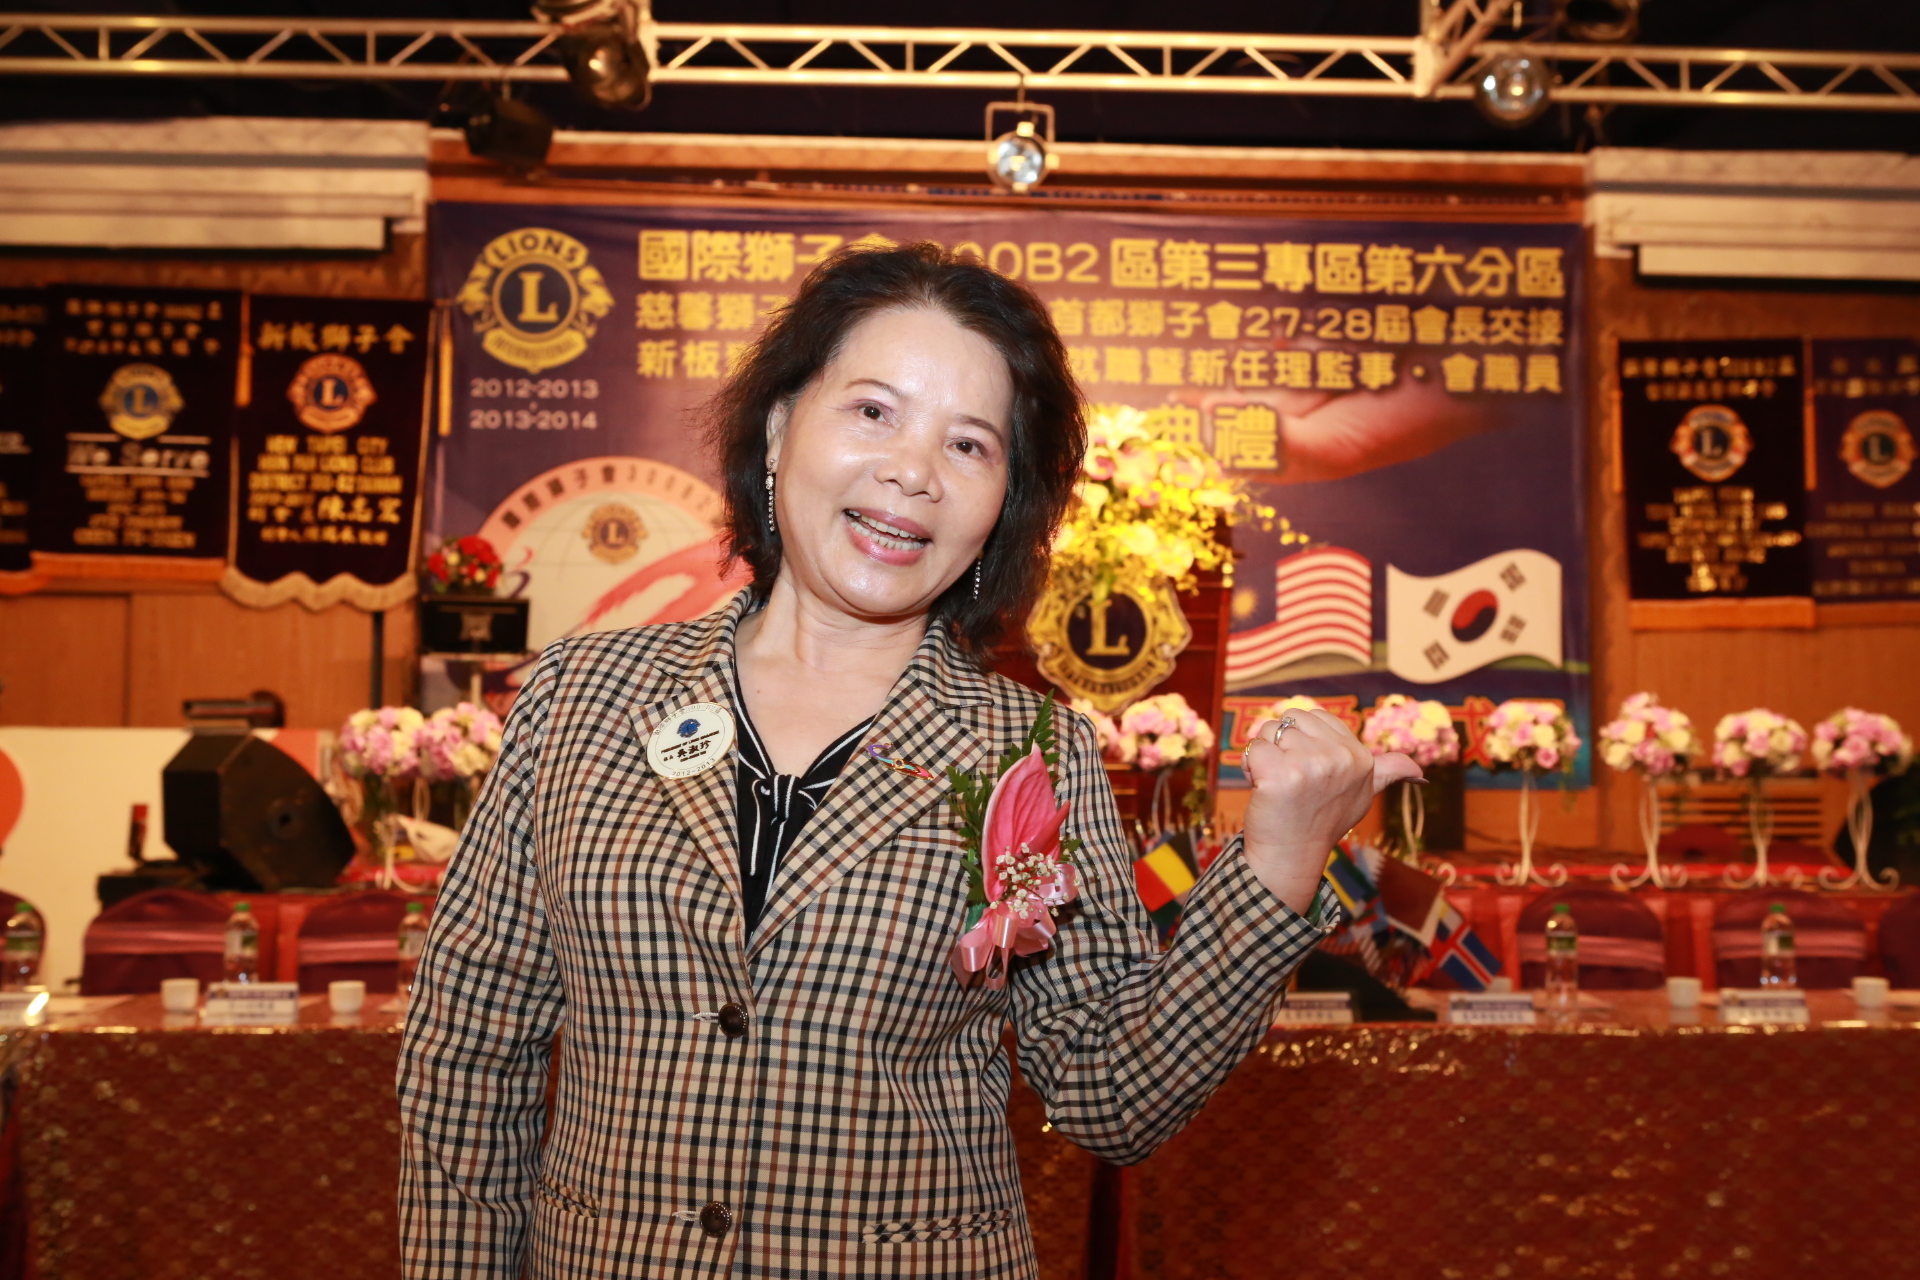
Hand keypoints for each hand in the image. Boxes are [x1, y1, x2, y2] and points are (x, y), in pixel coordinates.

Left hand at [1238, 711, 1422, 913]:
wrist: (1292, 854)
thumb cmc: (1322, 820)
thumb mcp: (1362, 794)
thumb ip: (1387, 773)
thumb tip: (1420, 773)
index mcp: (1360, 756)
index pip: (1316, 716)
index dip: (1302, 740)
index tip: (1308, 771)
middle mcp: (1341, 758)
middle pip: (1290, 719)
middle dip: (1280, 743)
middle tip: (1290, 778)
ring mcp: (1311, 765)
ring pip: (1268, 731)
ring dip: (1264, 756)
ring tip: (1276, 785)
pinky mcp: (1281, 774)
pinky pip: (1253, 748)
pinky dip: (1250, 766)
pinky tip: (1262, 789)